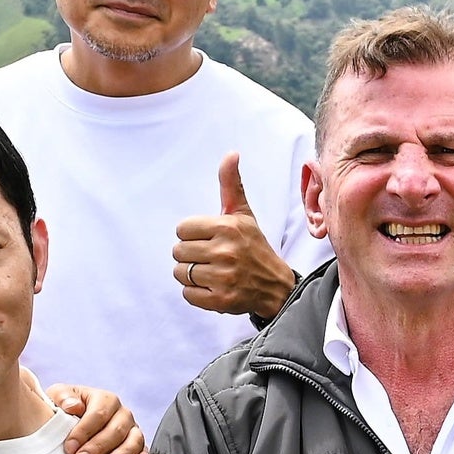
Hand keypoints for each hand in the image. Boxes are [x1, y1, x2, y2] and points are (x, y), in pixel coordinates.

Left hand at [47, 381, 146, 453]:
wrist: (73, 421)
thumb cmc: (65, 409)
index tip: (69, 447)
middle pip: (116, 429)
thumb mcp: (59, 397)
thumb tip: (72, 406)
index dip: (84, 431)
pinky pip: (143, 452)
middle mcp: (123, 414)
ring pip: (134, 440)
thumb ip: (63, 398)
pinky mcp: (138, 447)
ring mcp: (132, 430)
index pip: (98, 414)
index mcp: (105, 399)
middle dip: (98, 446)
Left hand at [172, 155, 299, 321]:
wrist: (275, 285)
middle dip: (190, 255)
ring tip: (212, 273)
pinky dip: (196, 294)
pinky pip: (188, 295)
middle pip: (177, 251)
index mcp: (227, 227)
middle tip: (211, 258)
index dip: (192, 235)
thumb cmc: (253, 246)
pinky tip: (213, 288)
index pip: (182, 229)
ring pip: (180, 273)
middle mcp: (225, 251)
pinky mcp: (221, 300)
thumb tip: (231, 154)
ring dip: (192, 275)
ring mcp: (223, 277)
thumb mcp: (243, 214)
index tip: (210, 240)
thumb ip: (231, 185)